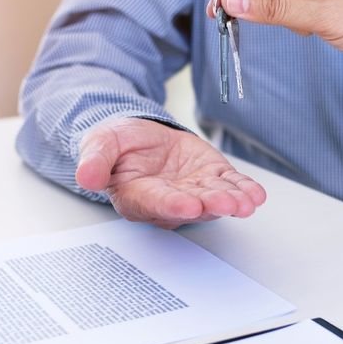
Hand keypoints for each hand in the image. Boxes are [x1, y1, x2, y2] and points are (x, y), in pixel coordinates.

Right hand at [75, 117, 265, 228]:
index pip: (157, 203)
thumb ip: (96, 161)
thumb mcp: (101, 143)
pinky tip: (256, 194)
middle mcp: (169, 200)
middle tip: (226, 205)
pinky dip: (244, 190)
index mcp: (138, 195)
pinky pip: (230, 186)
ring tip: (247, 202)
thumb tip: (86, 177)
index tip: (189, 205)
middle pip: (192, 207)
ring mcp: (193, 191)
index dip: (173, 205)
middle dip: (210, 206)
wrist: (140, 137)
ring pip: (215, 199)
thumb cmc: (118, 145)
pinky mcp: (212, 178)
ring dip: (232, 202)